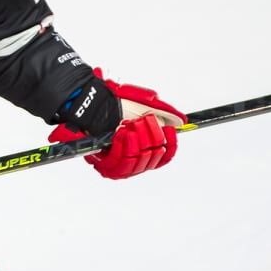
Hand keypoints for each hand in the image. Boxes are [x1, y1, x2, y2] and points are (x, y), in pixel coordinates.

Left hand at [48, 70, 184, 179]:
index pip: (165, 155)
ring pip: (139, 161)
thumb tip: (181, 119)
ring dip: (137, 140)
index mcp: (144, 147)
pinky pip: (122, 163)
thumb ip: (163, 109)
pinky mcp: (107, 168)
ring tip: (131, 125)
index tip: (169, 131)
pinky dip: (124, 146)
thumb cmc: (112, 104)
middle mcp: (134, 159)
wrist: (89, 105)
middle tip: (143, 121)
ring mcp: (120, 166)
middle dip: (150, 135)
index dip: (170, 144)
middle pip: (153, 156)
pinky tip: (122, 134)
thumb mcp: (142, 102)